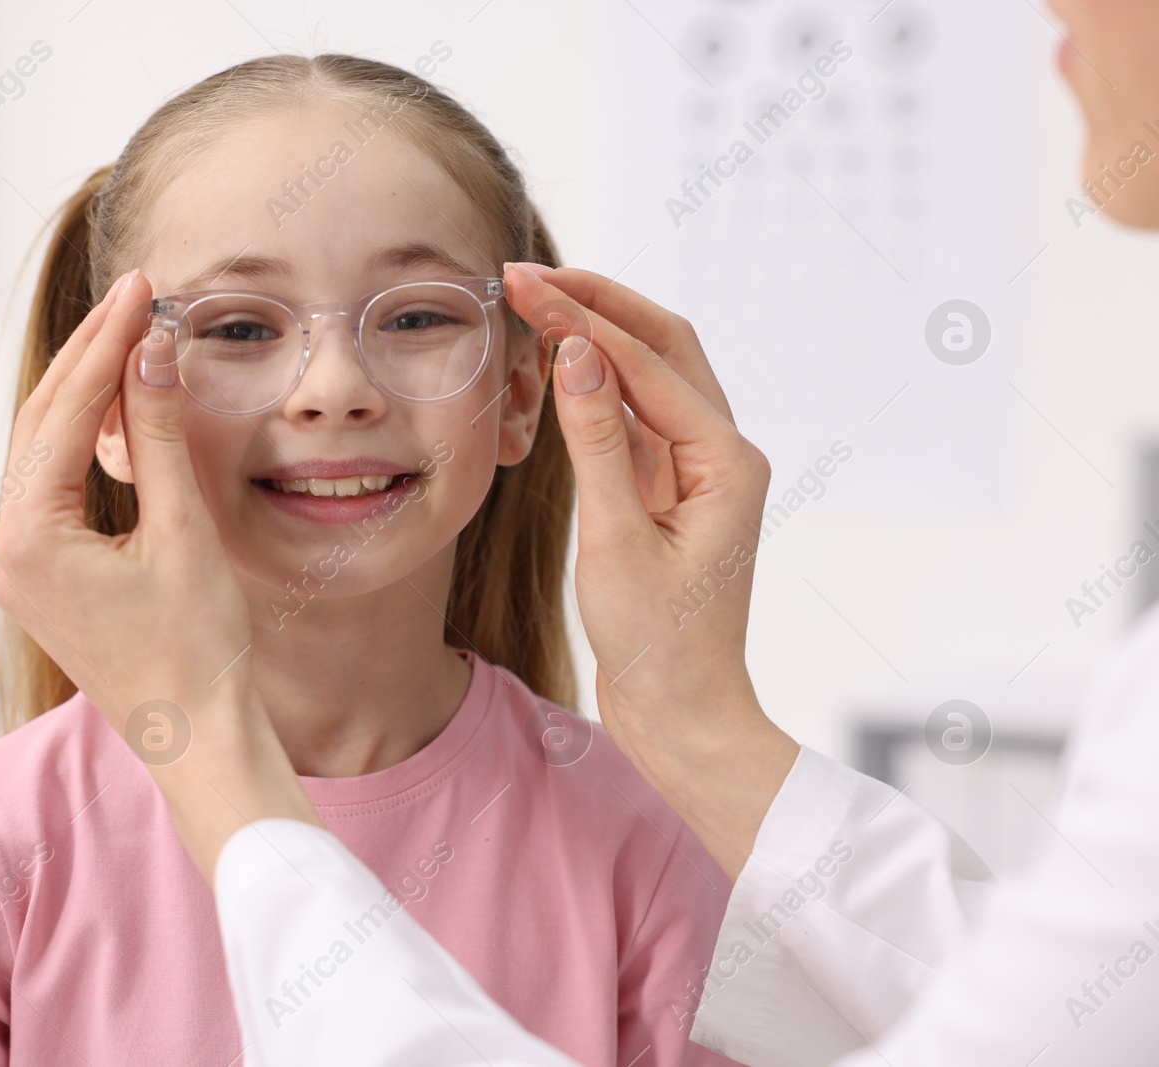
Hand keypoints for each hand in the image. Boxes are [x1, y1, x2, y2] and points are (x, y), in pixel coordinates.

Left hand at [0, 268, 318, 880]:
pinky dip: (85, 442)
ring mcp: (20, 568)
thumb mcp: (185, 533)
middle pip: (40, 424)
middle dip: (89, 357)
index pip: (63, 413)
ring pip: (43, 453)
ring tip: (131, 337)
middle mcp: (8, 553)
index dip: (106, 343)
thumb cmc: (199, 651)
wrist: (198, 742)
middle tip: (135, 296)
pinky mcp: (44, 578)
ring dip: (85, 395)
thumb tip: (150, 350)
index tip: (140, 288)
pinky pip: (54, 488)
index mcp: (31, 541)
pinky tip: (120, 411)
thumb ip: (161, 436)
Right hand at [503, 262, 798, 878]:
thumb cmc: (658, 643)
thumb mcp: (616, 539)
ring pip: (650, 377)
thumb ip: (599, 441)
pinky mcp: (669, 493)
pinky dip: (596, 385)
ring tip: (536, 302)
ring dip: (597, 337)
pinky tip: (556, 366)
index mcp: (725, 460)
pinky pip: (635, 418)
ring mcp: (697, 471)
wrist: (682, 714)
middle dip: (597, 303)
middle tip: (527, 276)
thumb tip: (576, 354)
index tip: (521, 282)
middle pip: (663, 346)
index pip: (646, 360)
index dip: (581, 316)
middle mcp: (721, 453)